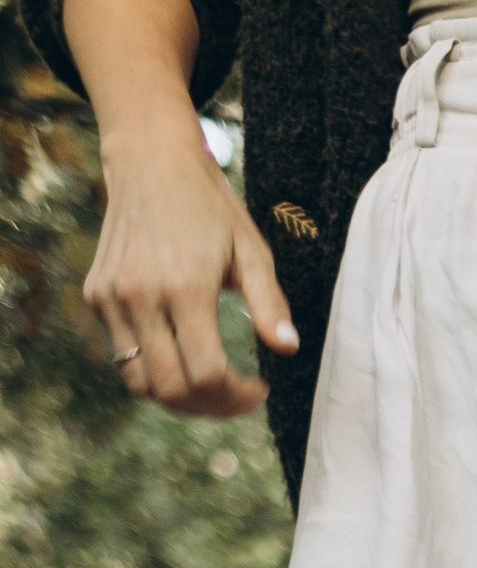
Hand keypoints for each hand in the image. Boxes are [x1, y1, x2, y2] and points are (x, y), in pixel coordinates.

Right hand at [63, 0, 297, 418]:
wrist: (149, 160)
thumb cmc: (209, 206)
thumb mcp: (251, 249)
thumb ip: (269, 302)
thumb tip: (288, 348)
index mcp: (185, 286)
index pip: (207, 374)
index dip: (237, 398)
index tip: (259, 390)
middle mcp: (141, 295)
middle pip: (173, 390)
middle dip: (211, 407)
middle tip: (236, 398)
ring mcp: (112, 297)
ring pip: (141, 383)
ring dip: (180, 397)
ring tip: (211, 385)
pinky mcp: (97, 296)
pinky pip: (124, 356)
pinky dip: (154, 370)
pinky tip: (182, 354)